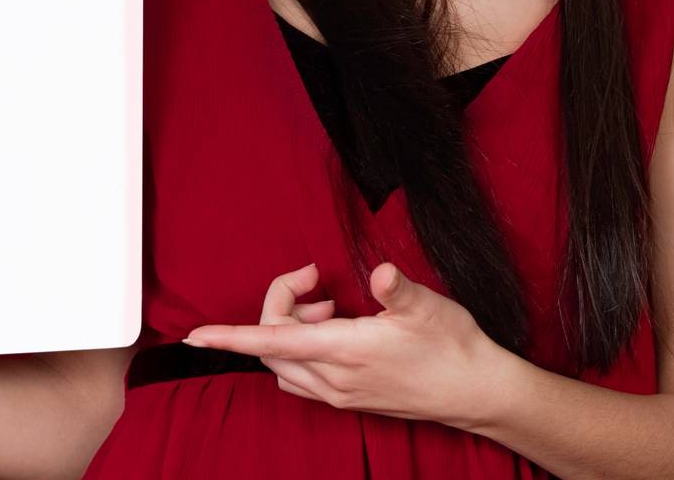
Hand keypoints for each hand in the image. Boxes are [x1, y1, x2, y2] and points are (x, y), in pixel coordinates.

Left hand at [182, 261, 512, 429]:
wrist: (477, 392)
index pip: (270, 342)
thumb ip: (395, 288)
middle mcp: (334, 379)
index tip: (196, 335)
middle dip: (277, 307)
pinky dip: (300, 351)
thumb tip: (378, 272)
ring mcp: (340, 394)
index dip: (229, 337)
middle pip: (271, 346)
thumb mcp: (428, 306)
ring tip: (328, 306)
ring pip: (283, 364)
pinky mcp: (350, 400)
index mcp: (345, 350)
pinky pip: (302, 378)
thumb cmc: (454, 346)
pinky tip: (332, 331)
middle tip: (315, 282)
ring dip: (289, 331)